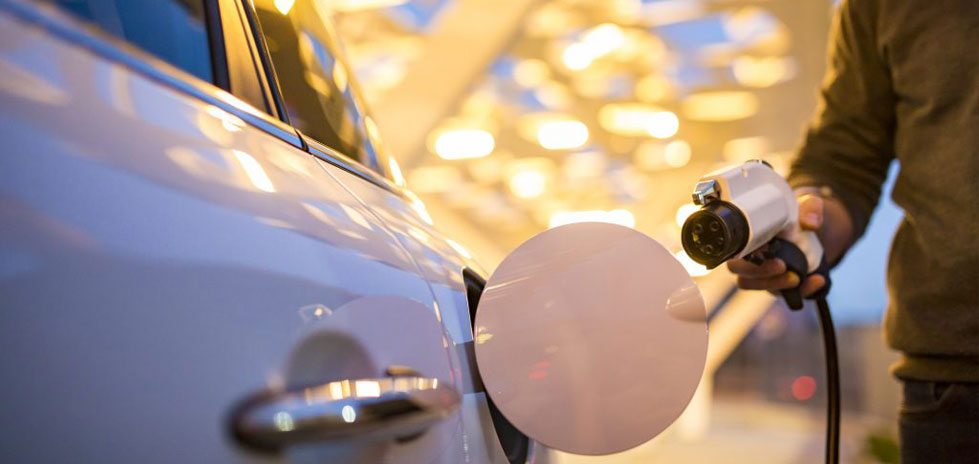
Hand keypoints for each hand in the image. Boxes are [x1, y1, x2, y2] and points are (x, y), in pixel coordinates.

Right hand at [726, 194, 853, 296]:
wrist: (813, 230)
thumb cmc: (799, 214)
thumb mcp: (807, 204)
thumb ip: (811, 207)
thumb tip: (811, 222)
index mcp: (748, 237)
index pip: (734, 251)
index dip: (743, 255)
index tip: (762, 250)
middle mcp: (751, 257)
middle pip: (741, 274)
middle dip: (759, 273)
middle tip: (782, 266)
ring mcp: (764, 273)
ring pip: (758, 286)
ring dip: (776, 284)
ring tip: (798, 278)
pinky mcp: (780, 284)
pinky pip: (786, 294)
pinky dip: (803, 290)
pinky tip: (817, 280)